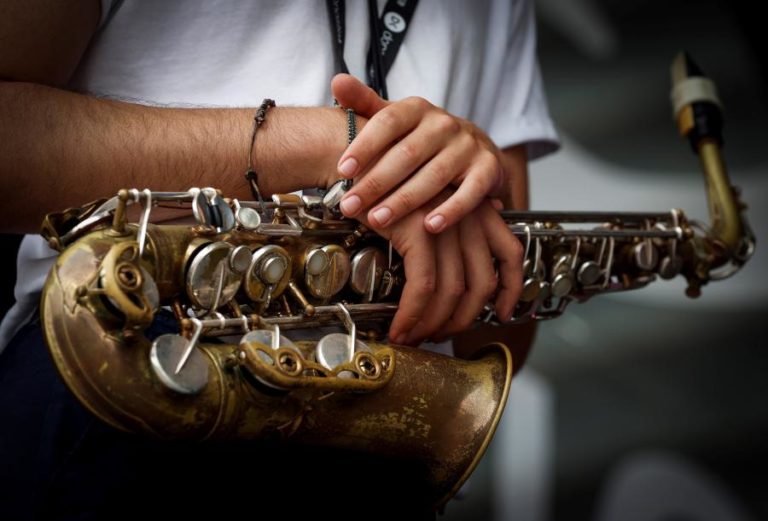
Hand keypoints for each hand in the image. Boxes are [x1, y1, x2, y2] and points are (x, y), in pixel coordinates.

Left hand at [331, 74, 506, 233]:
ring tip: (378, 220)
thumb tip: (338, 81)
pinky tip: (430, 226)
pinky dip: (451, 210)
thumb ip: (365, 103)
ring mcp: (468, 147)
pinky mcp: (488, 170)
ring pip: (434, 176)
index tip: (343, 170)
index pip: (388, 122)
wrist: (475, 149)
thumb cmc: (423, 138)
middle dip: (375, 183)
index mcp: (418, 109)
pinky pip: (470, 193)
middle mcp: (444, 124)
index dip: (365, 146)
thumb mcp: (396, 119)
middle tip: (349, 206)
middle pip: (407, 154)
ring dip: (404, 201)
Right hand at [372, 194, 521, 344]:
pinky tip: (401, 327)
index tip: (503, 312)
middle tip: (442, 334)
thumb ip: (451, 227)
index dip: (511, 289)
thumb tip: (457, 263)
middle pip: (481, 283)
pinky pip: (423, 288)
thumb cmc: (387, 187)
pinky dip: (412, 315)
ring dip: (432, 324)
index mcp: (478, 208)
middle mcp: (468, 215)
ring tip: (415, 336)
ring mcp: (446, 224)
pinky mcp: (419, 233)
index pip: (510, 253)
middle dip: (462, 319)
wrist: (356, 165)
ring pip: (451, 292)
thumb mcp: (429, 203)